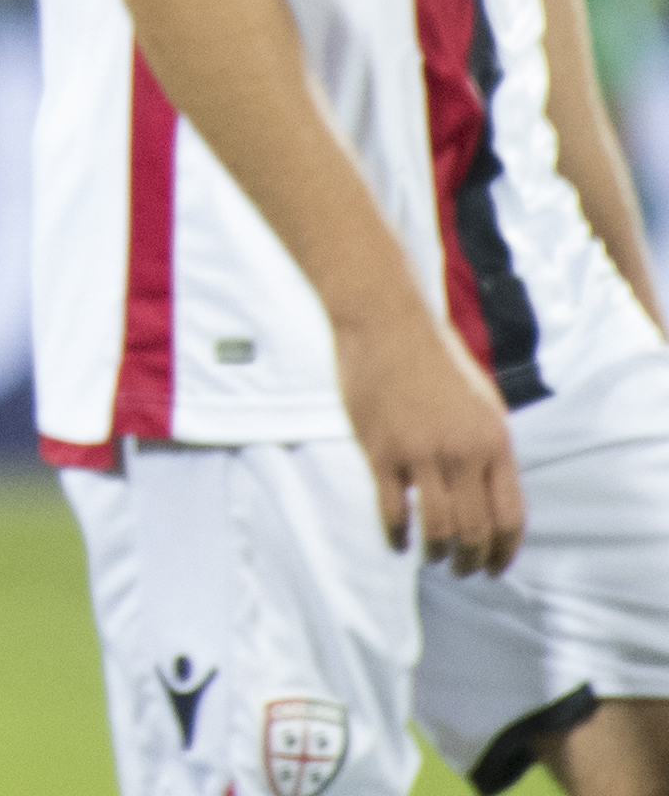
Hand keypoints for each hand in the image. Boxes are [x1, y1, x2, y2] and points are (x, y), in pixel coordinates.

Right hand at [336, 299, 523, 573]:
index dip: (504, 552)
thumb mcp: (483, 401)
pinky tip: (396, 542)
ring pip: (437, 528)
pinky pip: (392, 510)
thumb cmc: (433, 357)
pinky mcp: (381, 451)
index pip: (511, 516)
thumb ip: (490, 446)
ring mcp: (421, 453)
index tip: (494, 567)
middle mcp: (464, 453)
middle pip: (475, 530)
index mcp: (495, 442)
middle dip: (470, 560)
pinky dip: (396, 535)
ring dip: (436, 554)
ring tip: (431, 559)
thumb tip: (490, 490)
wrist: (386, 321)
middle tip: (460, 570)